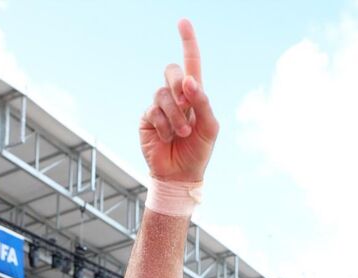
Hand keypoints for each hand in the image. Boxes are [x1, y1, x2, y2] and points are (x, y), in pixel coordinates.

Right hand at [140, 19, 218, 182]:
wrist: (180, 175)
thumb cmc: (198, 151)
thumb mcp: (210, 127)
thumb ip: (202, 102)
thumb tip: (188, 81)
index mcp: (194, 95)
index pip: (190, 63)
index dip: (187, 42)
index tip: (183, 22)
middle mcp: (175, 97)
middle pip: (171, 71)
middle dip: (179, 87)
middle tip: (187, 104)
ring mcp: (159, 107)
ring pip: (162, 94)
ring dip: (175, 115)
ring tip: (182, 133)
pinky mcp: (146, 119)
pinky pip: (153, 111)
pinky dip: (164, 125)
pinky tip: (167, 137)